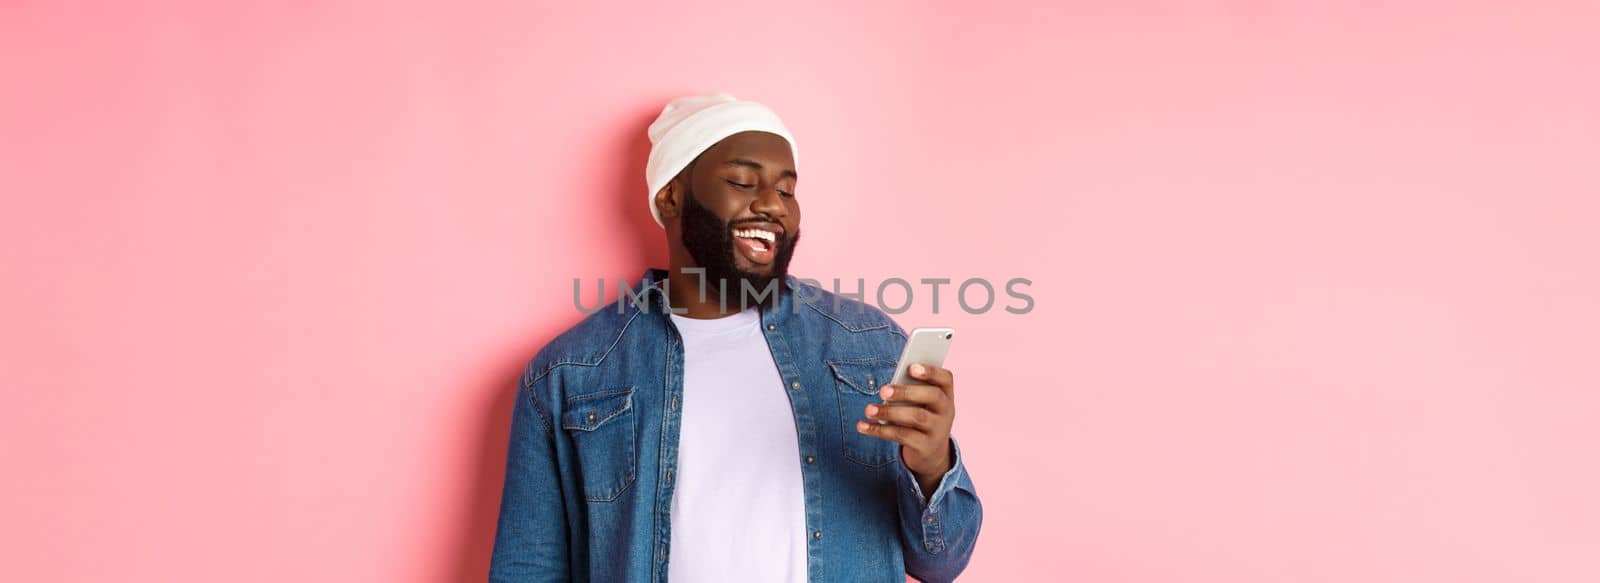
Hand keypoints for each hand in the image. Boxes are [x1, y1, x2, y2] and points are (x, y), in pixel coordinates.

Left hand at [856, 363, 955, 492]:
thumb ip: (910, 391)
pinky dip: (880, 430)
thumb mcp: (921, 403)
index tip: (911, 367)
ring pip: (916, 417)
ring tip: (868, 410)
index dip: (930, 371)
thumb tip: (889, 388)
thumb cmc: (920, 415)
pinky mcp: (925, 446)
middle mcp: (946, 411)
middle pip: (931, 396)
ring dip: (889, 412)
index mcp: (946, 394)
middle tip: (883, 391)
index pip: (945, 378)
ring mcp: (938, 430)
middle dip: (905, 392)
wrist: (931, 451)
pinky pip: (902, 436)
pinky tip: (863, 426)